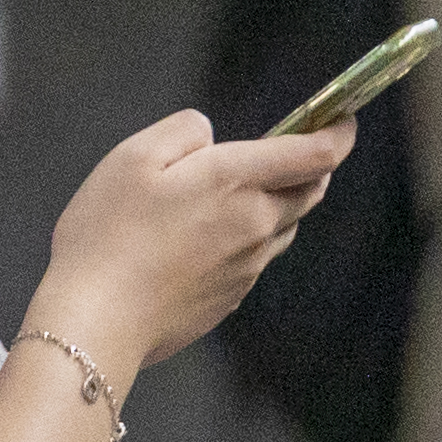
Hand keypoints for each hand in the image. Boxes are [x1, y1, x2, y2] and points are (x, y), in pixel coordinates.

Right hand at [32, 109, 354, 377]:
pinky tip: (205, 243)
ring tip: (244, 195)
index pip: (313, 155)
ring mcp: (247, 268)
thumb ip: (182, 132)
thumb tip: (210, 136)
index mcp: (234, 181)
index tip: (345, 121)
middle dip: (312, 168)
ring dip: (279, 205)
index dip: (338, 133)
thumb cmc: (106, 235)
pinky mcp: (230, 299)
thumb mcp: (132, 157)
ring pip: (283, 228)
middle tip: (299, 152)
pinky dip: (247, 242)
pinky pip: (254, 260)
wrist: (96, 321)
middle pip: (308, 192)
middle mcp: (254, 225)